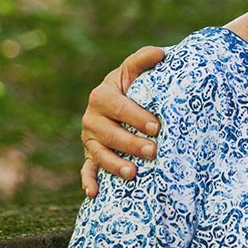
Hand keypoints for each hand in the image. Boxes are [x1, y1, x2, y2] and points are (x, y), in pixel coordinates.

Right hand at [79, 47, 167, 195]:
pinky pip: (86, 170)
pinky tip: (94, 193)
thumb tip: (161, 54)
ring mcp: (89, 138)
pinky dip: (88, 181)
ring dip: (114, 165)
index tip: (157, 127)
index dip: (138, 117)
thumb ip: (144, 60)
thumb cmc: (132, 84)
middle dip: (132, 144)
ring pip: (99, 154)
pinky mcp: (89, 155)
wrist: (120, 99)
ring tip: (133, 173)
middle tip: (153, 151)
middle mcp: (91, 117)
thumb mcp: (135, 70)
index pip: (120, 108)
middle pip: (110, 134)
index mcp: (102, 95)